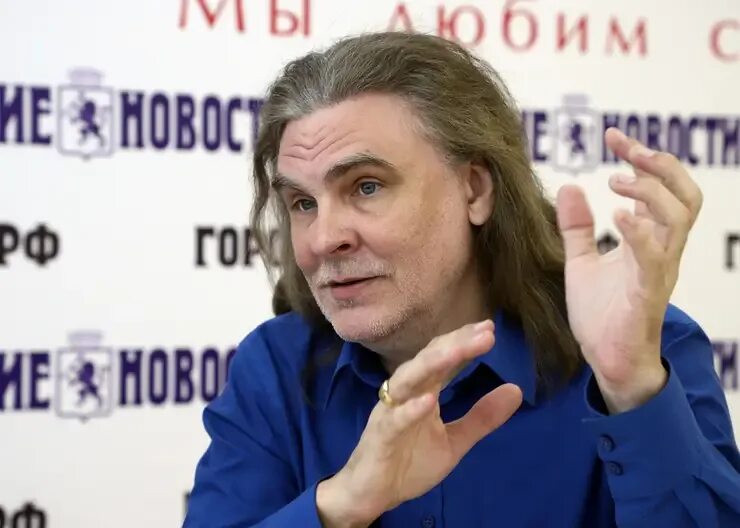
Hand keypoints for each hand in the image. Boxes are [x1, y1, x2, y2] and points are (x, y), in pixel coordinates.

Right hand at [316, 320, 522, 526]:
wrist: (372, 494)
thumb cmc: (409, 462)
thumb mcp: (455, 441)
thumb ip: (482, 417)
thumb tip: (516, 390)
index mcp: (423, 391)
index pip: (443, 358)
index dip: (464, 342)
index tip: (489, 328)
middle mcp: (406, 394)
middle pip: (428, 360)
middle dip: (454, 344)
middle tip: (484, 332)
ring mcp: (390, 412)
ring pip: (408, 380)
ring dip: (431, 364)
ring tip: (457, 351)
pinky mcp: (380, 436)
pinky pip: (395, 420)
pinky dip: (410, 409)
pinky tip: (428, 400)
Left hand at [556, 127, 702, 412]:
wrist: (607, 360)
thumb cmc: (602, 313)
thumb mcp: (581, 262)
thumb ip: (577, 227)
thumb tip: (568, 185)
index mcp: (648, 241)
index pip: (660, 189)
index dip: (643, 158)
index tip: (614, 136)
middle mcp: (661, 251)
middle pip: (684, 196)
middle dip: (660, 164)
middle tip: (626, 148)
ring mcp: (658, 272)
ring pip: (679, 219)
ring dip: (651, 191)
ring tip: (616, 180)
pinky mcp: (647, 296)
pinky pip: (654, 259)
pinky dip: (640, 232)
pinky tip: (618, 215)